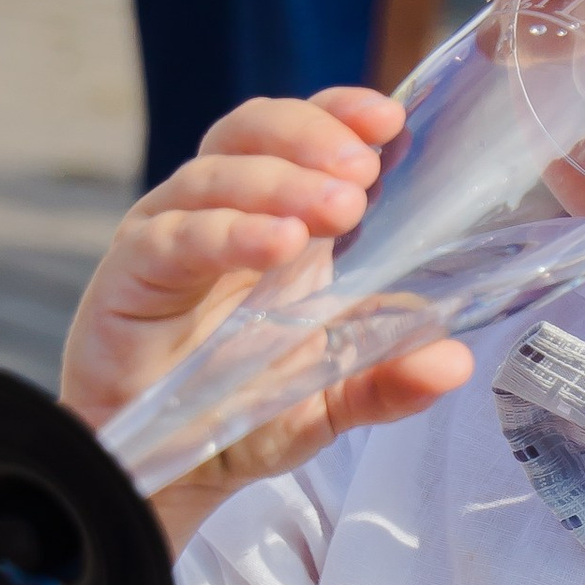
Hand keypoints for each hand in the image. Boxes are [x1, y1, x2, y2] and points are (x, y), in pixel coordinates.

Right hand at [60, 86, 470, 533]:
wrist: (166, 471)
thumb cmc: (241, 411)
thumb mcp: (332, 395)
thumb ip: (389, 377)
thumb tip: (454, 362)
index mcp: (274, 217)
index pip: (301, 133)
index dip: (338, 113)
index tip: (387, 120)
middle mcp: (220, 211)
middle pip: (253, 132)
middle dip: (311, 138)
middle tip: (362, 174)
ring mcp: (171, 236)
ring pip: (215, 175)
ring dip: (279, 182)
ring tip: (338, 209)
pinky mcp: (130, 275)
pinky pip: (173, 236)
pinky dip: (225, 232)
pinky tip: (273, 245)